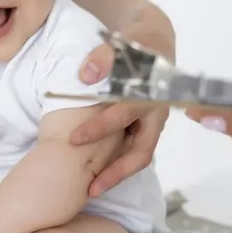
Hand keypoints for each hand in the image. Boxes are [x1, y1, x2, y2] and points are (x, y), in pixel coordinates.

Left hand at [70, 41, 168, 196]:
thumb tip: (87, 75)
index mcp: (152, 93)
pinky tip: (96, 175)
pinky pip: (133, 151)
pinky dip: (117, 164)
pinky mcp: (145, 128)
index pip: (125, 114)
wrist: (157, 43)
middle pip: (141, 152)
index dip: (100, 127)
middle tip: (91, 188)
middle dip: (116, 172)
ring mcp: (152, 124)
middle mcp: (156, 114)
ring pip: (138, 156)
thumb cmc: (140, 43)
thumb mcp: (125, 42)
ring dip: (117, 174)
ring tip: (92, 190)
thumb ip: (105, 56)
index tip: (74, 138)